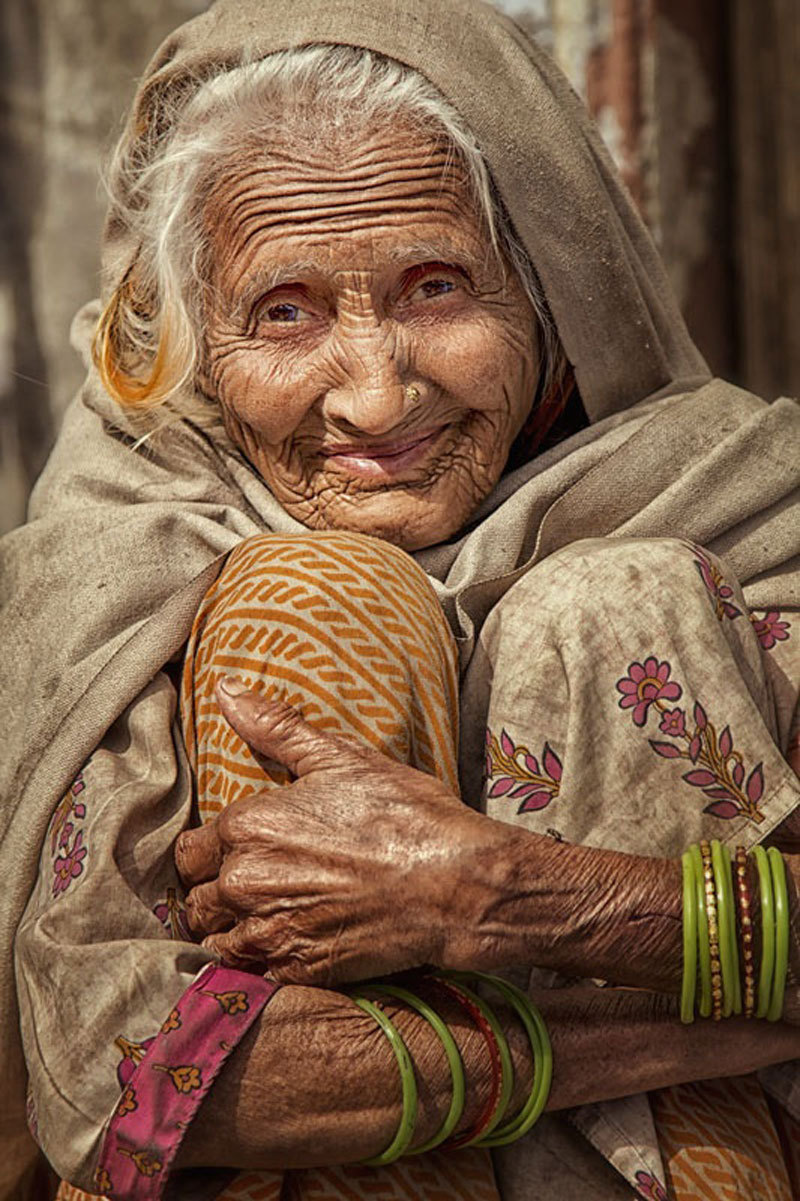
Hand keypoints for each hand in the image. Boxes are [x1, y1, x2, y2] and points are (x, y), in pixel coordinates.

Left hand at [175, 678, 503, 984]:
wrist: (456, 884)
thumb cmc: (405, 815)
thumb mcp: (342, 759)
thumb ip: (275, 727)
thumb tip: (225, 691)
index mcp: (248, 825)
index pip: (191, 849)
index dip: (211, 850)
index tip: (236, 853)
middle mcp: (245, 880)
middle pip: (195, 896)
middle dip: (214, 891)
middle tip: (250, 887)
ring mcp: (269, 930)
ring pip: (213, 938)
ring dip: (228, 929)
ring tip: (262, 918)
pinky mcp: (295, 970)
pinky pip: (247, 974)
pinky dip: (256, 963)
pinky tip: (283, 946)